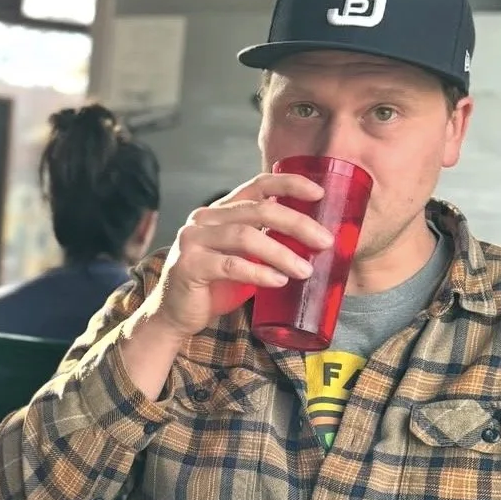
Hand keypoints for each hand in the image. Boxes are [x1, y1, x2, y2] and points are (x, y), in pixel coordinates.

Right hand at [145, 174, 334, 338]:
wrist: (176, 314)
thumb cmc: (215, 285)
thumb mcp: (244, 257)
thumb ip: (266, 243)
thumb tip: (314, 243)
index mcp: (220, 211)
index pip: (257, 185)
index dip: (289, 184)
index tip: (319, 193)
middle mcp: (205, 219)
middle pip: (258, 210)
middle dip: (296, 223)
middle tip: (324, 241)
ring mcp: (193, 240)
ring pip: (245, 236)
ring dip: (281, 253)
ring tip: (305, 270)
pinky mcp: (189, 266)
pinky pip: (230, 265)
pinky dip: (259, 273)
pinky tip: (278, 281)